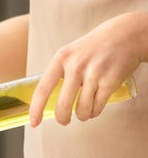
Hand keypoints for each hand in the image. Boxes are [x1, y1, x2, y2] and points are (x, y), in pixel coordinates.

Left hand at [29, 12, 147, 126]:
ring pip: (82, 109)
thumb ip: (58, 73)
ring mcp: (94, 74)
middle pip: (63, 105)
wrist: (124, 35)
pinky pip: (97, 107)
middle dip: (62, 119)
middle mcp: (75, 66)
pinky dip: (95, 112)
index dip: (36, 109)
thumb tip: (46, 100)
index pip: (42, 89)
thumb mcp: (69, 54)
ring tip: (83, 111)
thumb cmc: (92, 48)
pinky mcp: (110, 81)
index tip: (34, 122)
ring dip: (82, 115)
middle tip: (64, 121)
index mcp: (60, 59)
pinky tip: (95, 107)